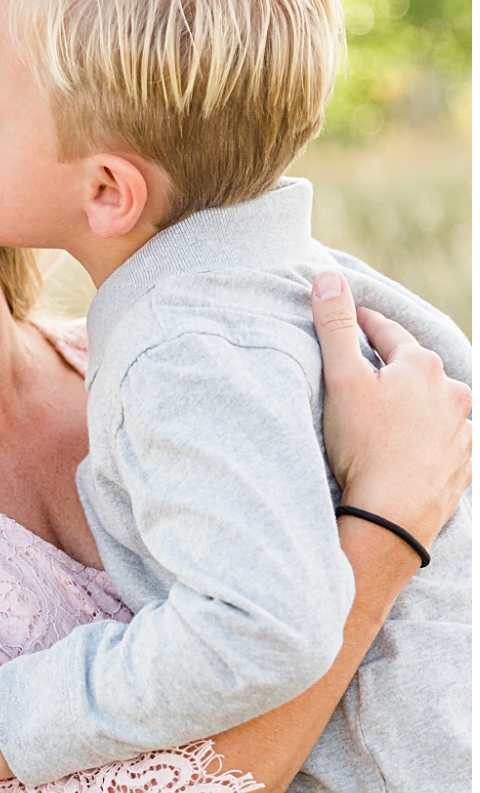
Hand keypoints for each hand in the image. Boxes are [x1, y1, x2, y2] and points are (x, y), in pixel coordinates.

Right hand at [312, 269, 471, 549]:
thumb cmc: (364, 445)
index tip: (350, 319)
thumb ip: (335, 327)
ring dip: (414, 404)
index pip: (387, 333)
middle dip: (392, 366)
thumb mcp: (341, 380)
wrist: (393, 514)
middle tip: (366, 369)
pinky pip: (444, 441)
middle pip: (415, 369)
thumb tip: (329, 278)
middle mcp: (451, 392)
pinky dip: (427, 439)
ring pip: (434, 405)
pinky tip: (409, 448)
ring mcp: (461, 430)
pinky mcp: (463, 464)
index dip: (364, 325)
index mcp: (421, 367)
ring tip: (388, 413)